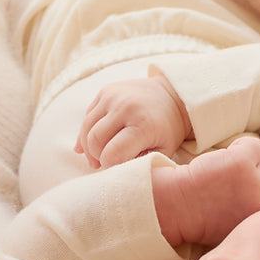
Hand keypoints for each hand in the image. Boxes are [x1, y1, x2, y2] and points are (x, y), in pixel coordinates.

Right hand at [76, 68, 192, 167]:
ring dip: (89, 145)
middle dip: (96, 156)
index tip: (114, 169)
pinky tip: (96, 140)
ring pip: (86, 127)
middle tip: (103, 162)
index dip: (109, 166)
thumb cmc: (168, 130)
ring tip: (98, 153)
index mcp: (143, 125)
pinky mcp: (106, 90)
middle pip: (94, 140)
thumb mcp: (161, 152)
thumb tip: (110, 169)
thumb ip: (138, 163)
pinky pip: (88, 115)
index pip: (111, 154)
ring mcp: (113, 96)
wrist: (172, 96)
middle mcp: (125, 107)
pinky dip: (89, 130)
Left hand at [151, 136, 259, 248]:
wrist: (176, 207)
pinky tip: (220, 159)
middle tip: (224, 184)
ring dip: (245, 162)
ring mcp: (255, 182)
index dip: (254, 194)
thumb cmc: (198, 216)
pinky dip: (240, 146)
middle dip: (250, 178)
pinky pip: (253, 145)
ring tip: (221, 173)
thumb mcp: (234, 224)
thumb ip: (252, 211)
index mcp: (259, 220)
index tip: (234, 196)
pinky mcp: (242, 163)